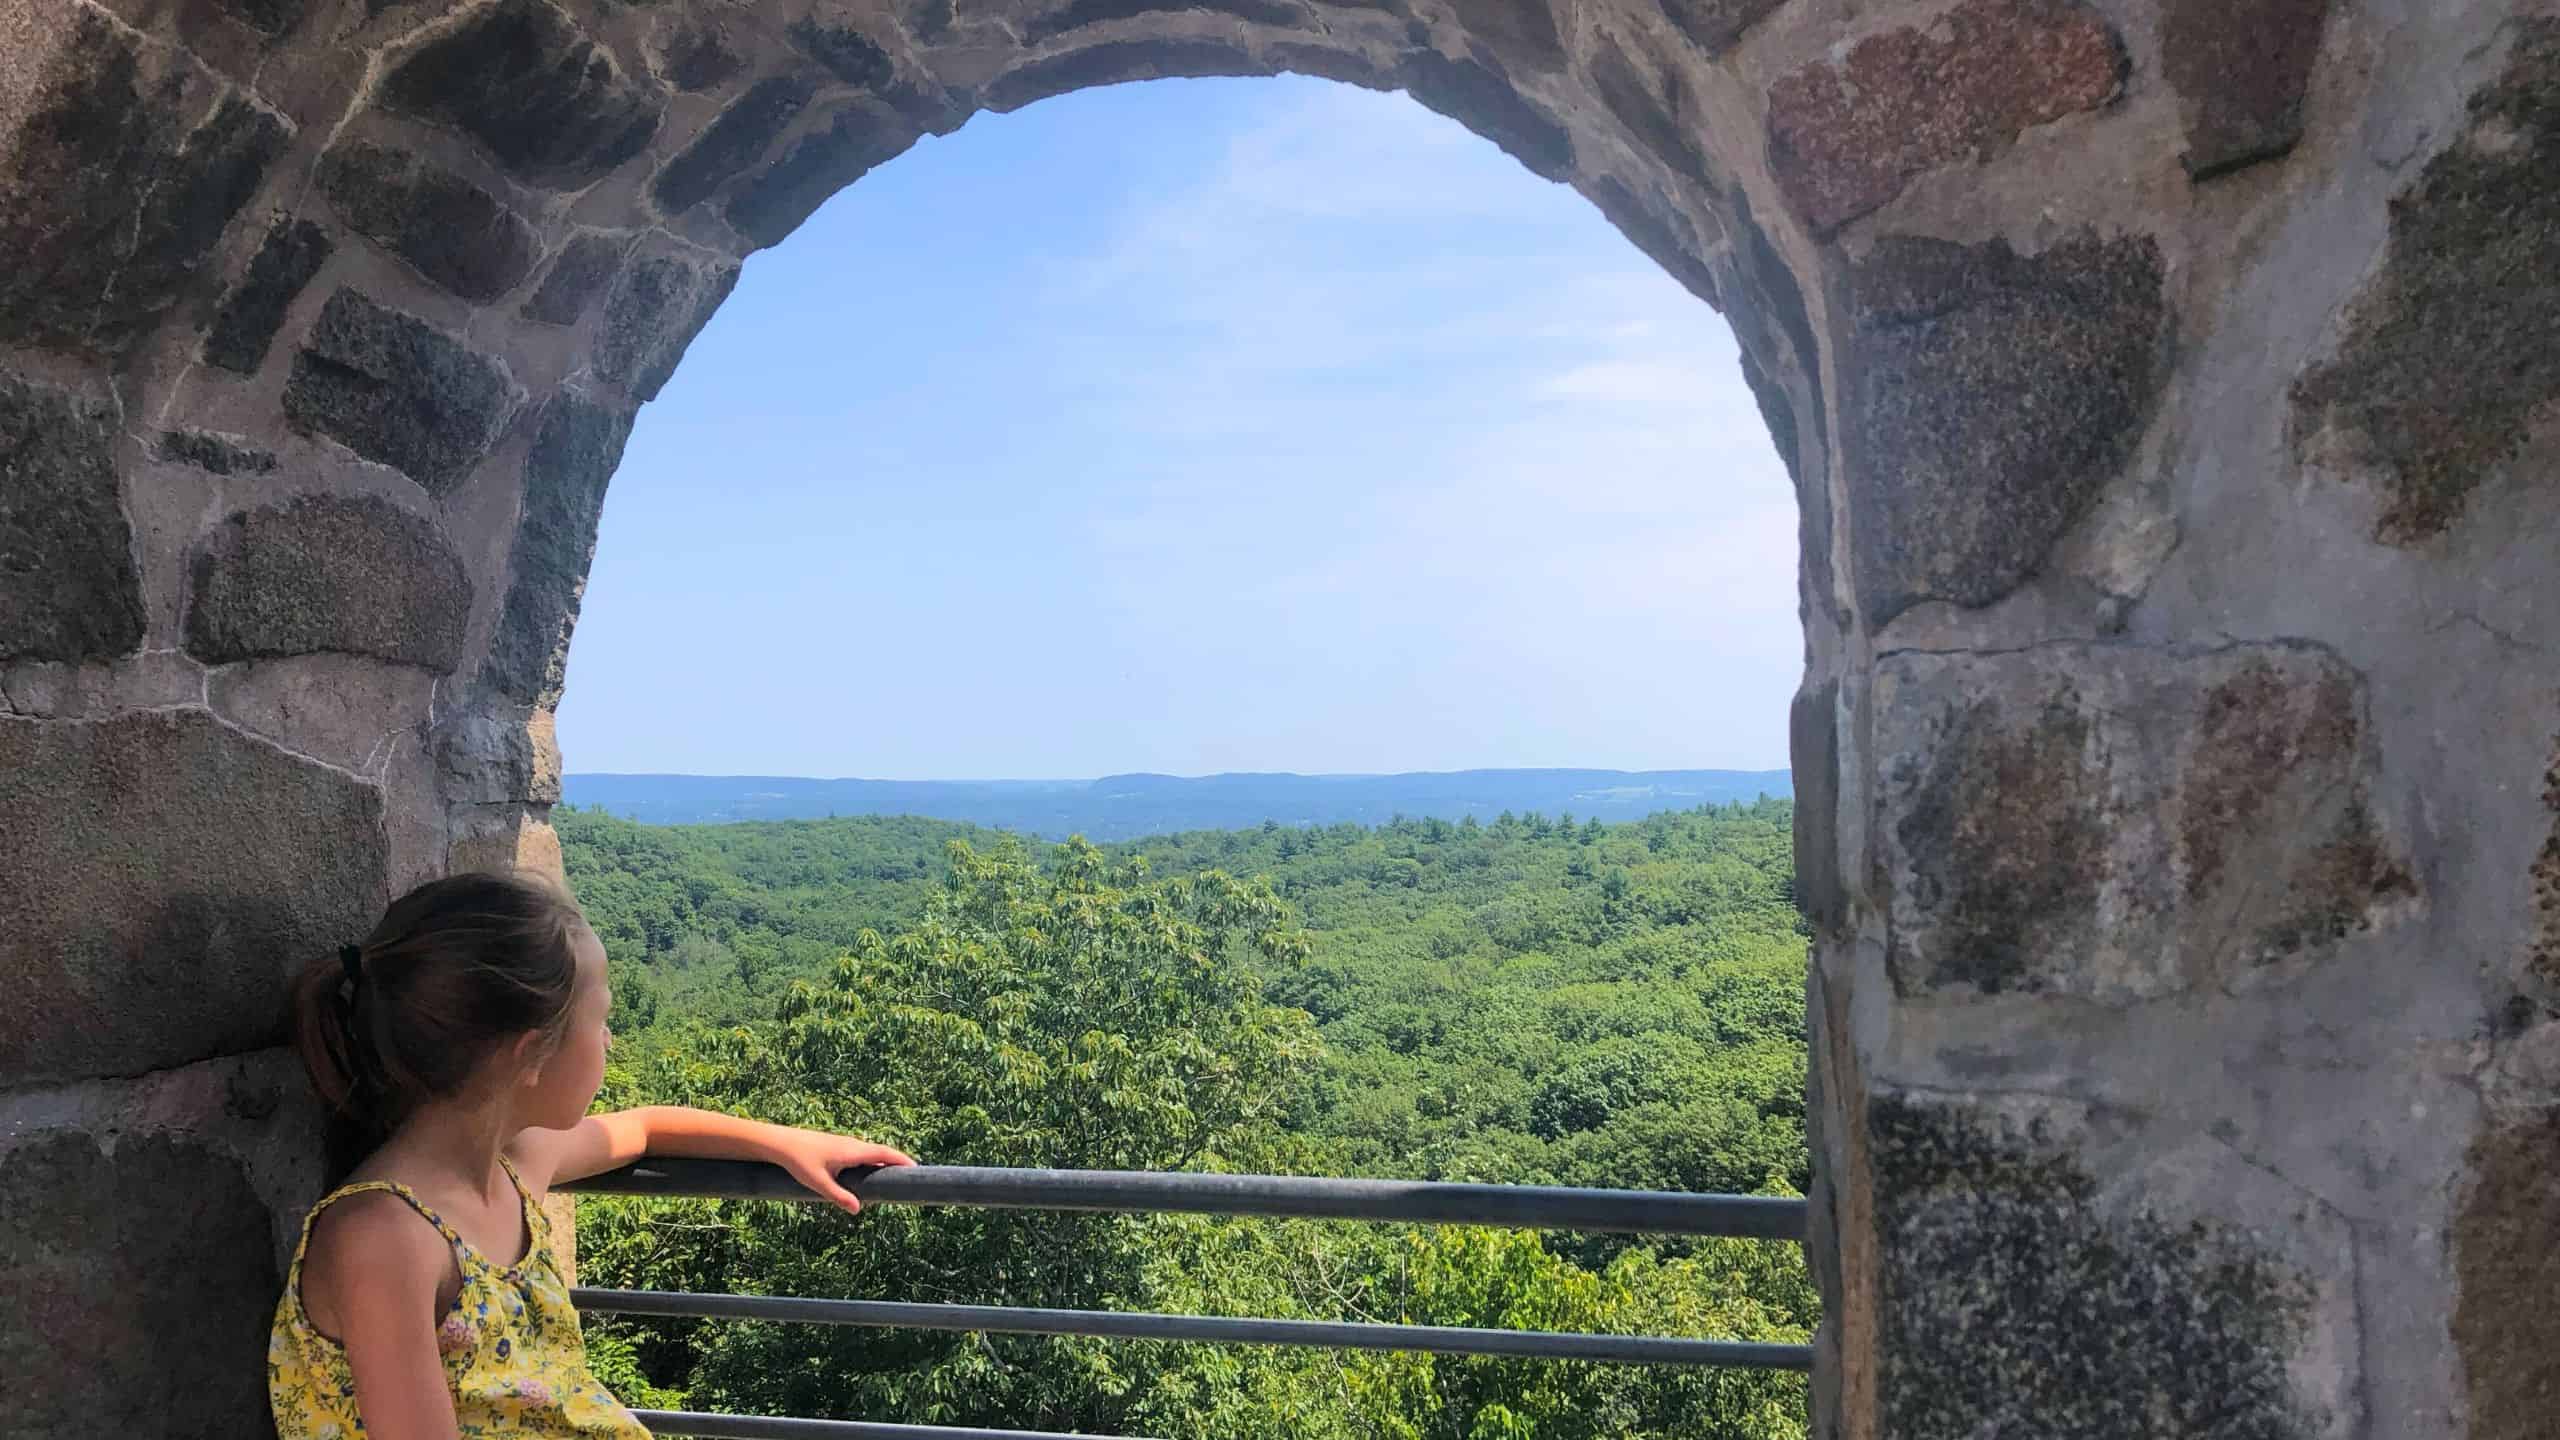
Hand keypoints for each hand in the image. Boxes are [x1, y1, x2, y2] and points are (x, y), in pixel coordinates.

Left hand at [770, 1128, 916, 1214]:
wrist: (781, 1143)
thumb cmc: (799, 1161)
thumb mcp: (819, 1183)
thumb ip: (839, 1196)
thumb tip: (858, 1210)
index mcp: (853, 1151)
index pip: (885, 1154)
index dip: (902, 1160)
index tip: (916, 1168)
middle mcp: (853, 1144)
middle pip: (882, 1152)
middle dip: (897, 1163)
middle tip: (909, 1178)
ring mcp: (845, 1144)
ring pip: (871, 1153)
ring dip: (884, 1163)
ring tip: (892, 1179)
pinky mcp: (838, 1146)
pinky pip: (862, 1153)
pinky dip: (871, 1162)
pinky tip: (867, 1174)